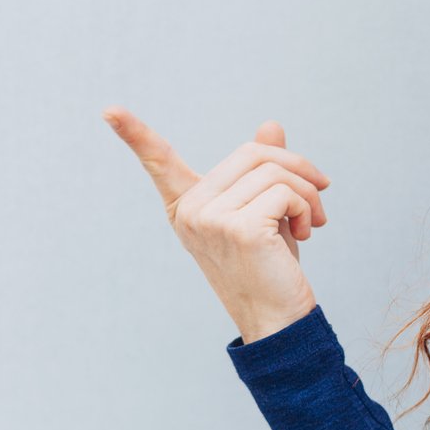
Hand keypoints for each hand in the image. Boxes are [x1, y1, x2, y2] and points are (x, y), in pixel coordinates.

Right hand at [103, 108, 332, 343]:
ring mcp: (210, 219)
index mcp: (188, 206)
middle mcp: (191, 211)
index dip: (135, 133)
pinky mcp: (237, 228)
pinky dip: (307, 206)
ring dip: (308, 192)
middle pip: (252, 153)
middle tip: (319, 190)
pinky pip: (285, 191)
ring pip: (275, 171)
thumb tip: (270, 125)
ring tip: (313, 221)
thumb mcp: (265, 210)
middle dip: (296, 167)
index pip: (159, 162)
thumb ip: (263, 170)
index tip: (109, 110)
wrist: (278, 319)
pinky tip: (308, 231)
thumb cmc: (270, 266)